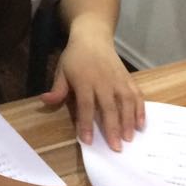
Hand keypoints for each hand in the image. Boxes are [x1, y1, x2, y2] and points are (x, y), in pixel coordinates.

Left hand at [40, 34, 143, 150]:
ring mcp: (118, 80)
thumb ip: (57, 89)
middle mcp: (103, 82)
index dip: (86, 124)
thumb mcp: (62, 70)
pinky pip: (137, 95)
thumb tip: (45, 100)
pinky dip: (140, 110)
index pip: (86, 106)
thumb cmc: (75, 57)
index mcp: (84, 81)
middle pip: (109, 108)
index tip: (87, 141)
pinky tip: (141, 124)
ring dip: (128, 122)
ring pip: (126, 103)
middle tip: (116, 148)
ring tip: (129, 139)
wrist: (93, 37)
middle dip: (112, 129)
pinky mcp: (128, 78)